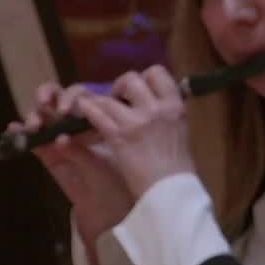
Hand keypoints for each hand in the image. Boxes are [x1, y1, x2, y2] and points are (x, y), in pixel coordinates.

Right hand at [16, 81, 135, 255]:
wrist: (109, 211)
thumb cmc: (116, 184)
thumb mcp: (101, 167)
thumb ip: (81, 153)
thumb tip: (60, 138)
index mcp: (99, 119)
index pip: (83, 97)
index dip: (73, 97)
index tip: (69, 109)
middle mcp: (79, 123)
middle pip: (60, 99)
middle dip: (49, 96)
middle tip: (46, 105)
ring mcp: (62, 137)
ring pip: (44, 116)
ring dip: (35, 115)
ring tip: (33, 126)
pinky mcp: (48, 154)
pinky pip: (34, 140)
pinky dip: (21, 133)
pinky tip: (14, 130)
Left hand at [67, 66, 194, 198]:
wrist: (171, 191)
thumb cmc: (179, 168)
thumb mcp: (180, 133)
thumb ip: (166, 116)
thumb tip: (156, 105)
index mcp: (175, 107)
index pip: (158, 73)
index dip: (145, 78)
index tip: (140, 91)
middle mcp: (156, 108)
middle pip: (131, 79)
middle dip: (120, 86)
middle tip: (118, 99)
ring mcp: (136, 121)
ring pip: (109, 97)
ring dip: (100, 102)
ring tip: (96, 109)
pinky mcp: (118, 135)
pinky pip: (97, 113)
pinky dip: (88, 111)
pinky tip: (84, 113)